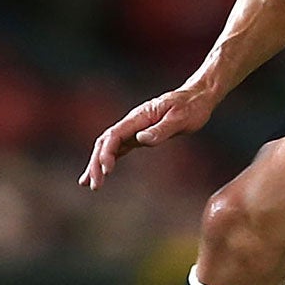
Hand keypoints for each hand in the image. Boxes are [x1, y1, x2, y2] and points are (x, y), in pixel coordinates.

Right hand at [80, 84, 217, 189]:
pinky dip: (107, 161)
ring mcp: (134, 129)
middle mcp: (132, 123)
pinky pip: (118, 148)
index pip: (115, 135)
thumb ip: (161, 129)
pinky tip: (102, 173)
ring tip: (87, 184)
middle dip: (96, 163)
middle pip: (105, 142)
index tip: (106, 171)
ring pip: (108, 146)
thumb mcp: (181, 118)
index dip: (107, 153)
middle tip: (93, 186)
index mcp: (139, 117)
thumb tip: (141, 140)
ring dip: (96, 164)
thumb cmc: (191, 107)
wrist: (197, 98)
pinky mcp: (138, 136)